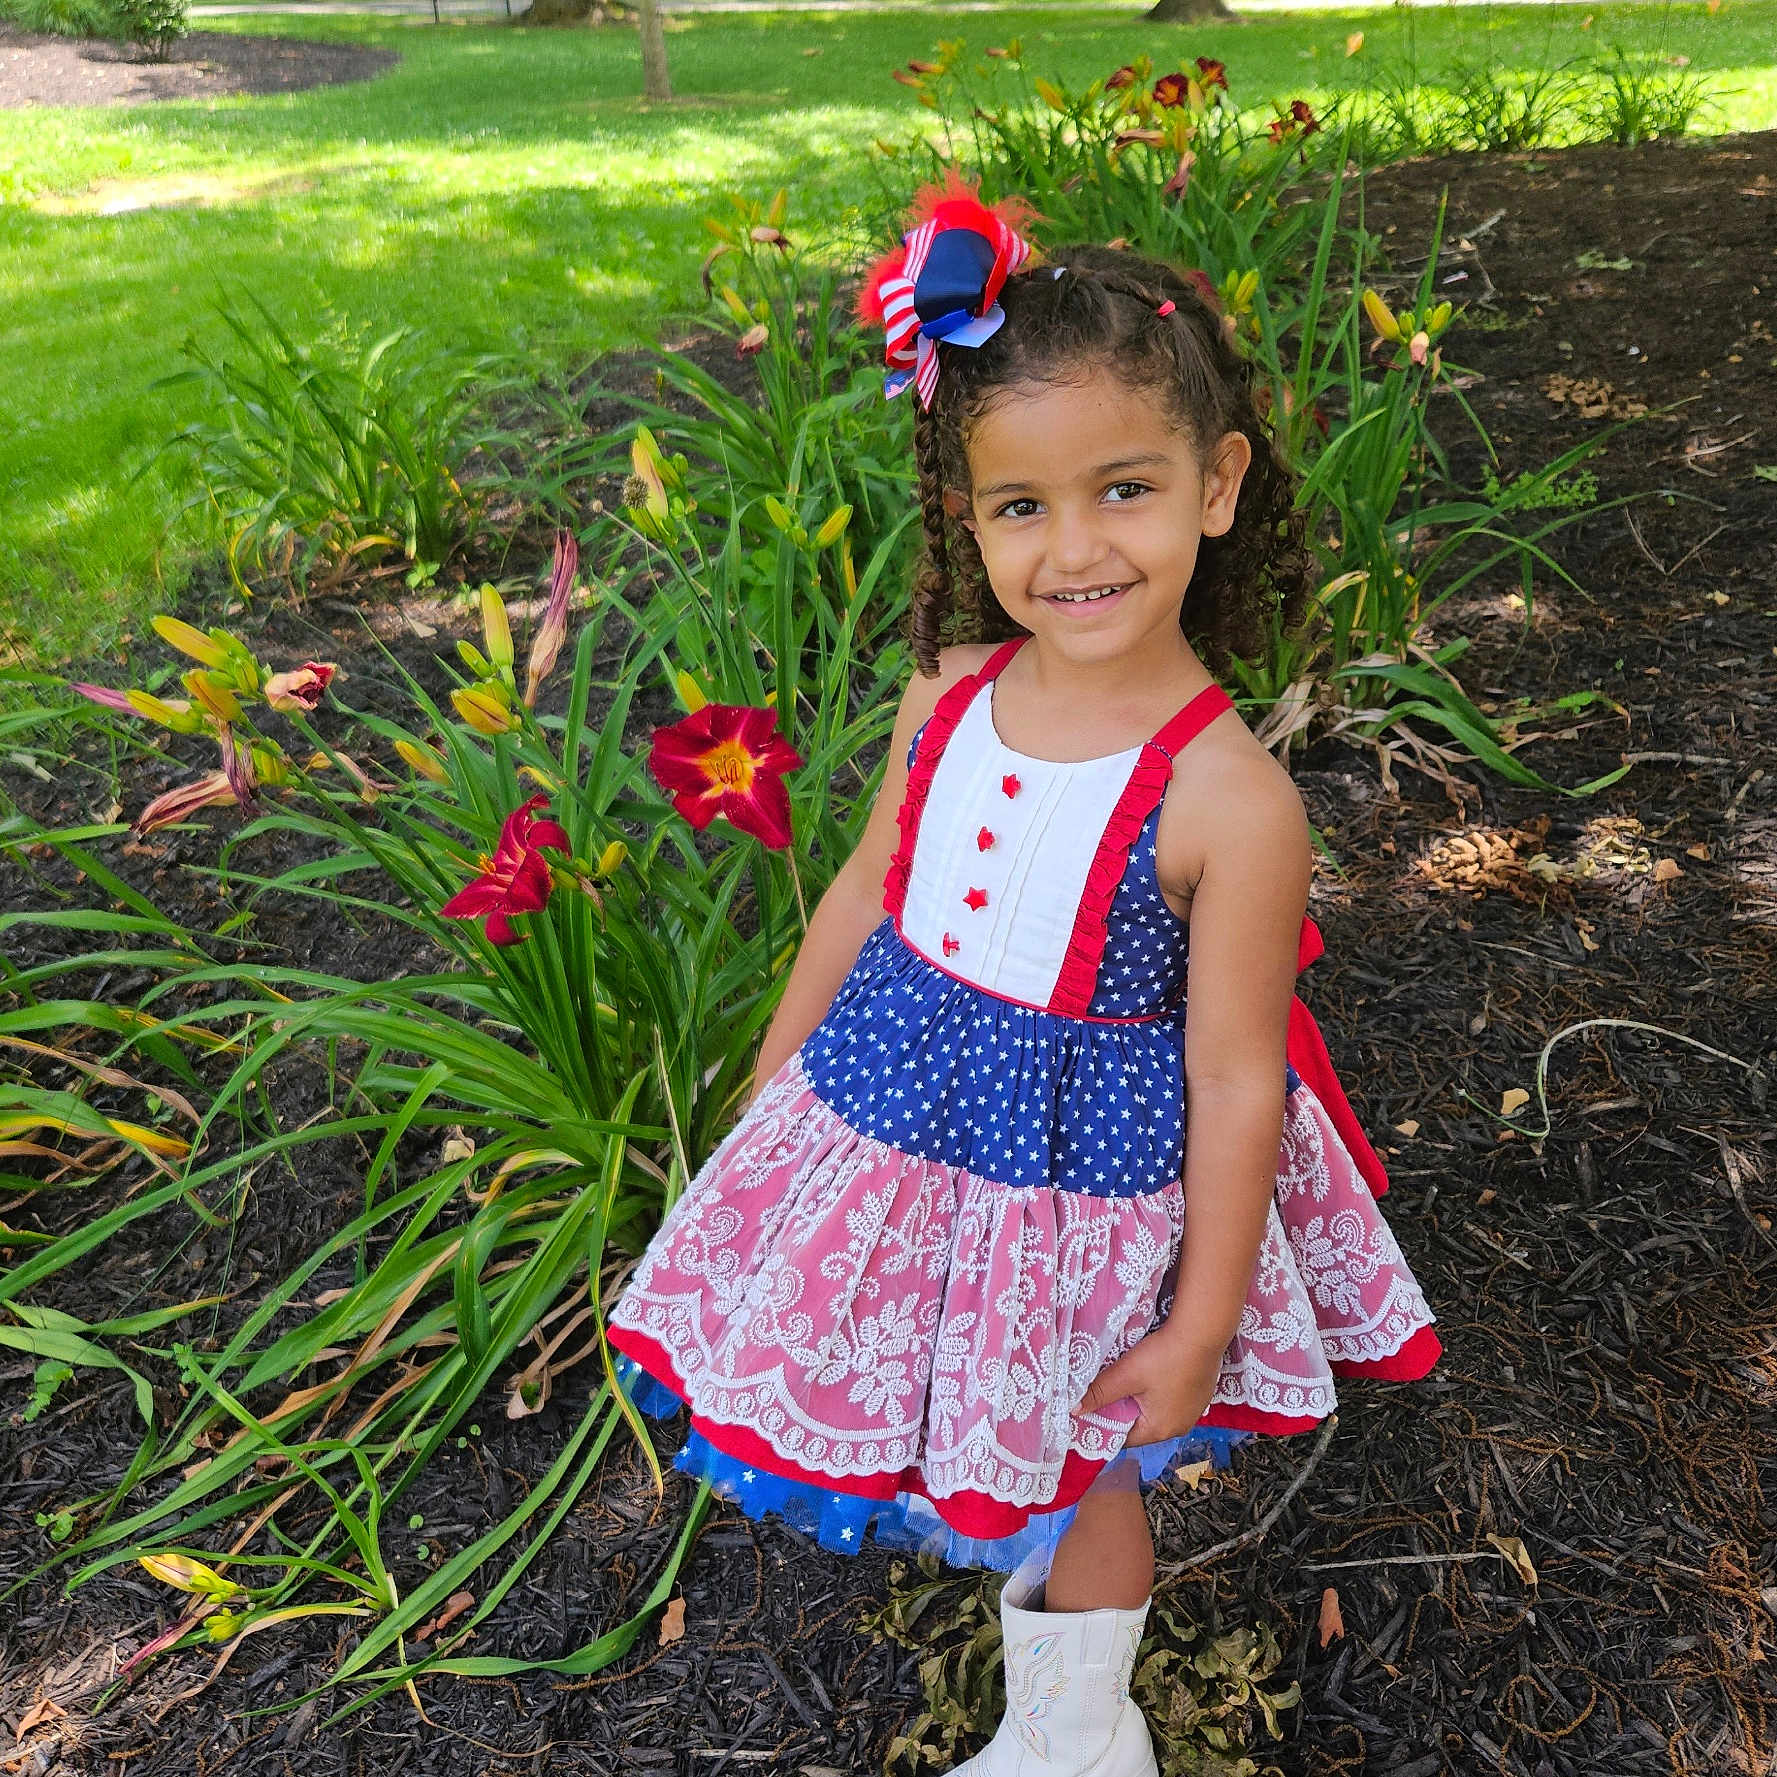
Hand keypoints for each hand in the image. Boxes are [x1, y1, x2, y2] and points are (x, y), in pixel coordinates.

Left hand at [1076, 1328, 1227, 1447]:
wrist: (1202, 1333)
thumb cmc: (1164, 1357)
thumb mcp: (1126, 1374)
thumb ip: (1099, 1393)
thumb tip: (1074, 1410)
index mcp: (1160, 1430)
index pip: (1124, 1438)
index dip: (1105, 1426)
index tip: (1090, 1412)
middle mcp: (1179, 1427)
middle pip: (1140, 1425)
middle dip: (1122, 1412)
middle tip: (1103, 1394)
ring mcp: (1193, 1412)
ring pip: (1156, 1411)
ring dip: (1140, 1401)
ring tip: (1125, 1383)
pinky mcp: (1200, 1395)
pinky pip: (1171, 1400)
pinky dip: (1158, 1392)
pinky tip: (1152, 1374)